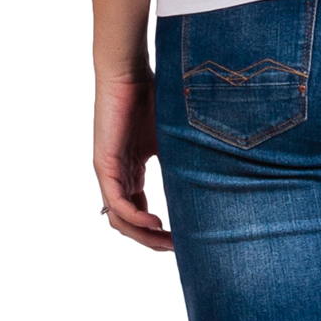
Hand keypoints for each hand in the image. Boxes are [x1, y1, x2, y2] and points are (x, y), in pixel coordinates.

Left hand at [93, 74, 171, 251]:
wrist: (129, 71)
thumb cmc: (153, 95)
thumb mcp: (173, 138)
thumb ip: (183, 161)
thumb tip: (216, 178)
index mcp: (131, 170)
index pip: (140, 212)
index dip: (159, 231)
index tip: (184, 239)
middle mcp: (117, 175)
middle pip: (129, 223)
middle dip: (154, 241)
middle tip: (179, 250)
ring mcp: (109, 171)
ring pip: (120, 220)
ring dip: (144, 236)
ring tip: (169, 244)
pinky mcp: (105, 164)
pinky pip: (117, 203)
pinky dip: (135, 219)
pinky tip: (157, 224)